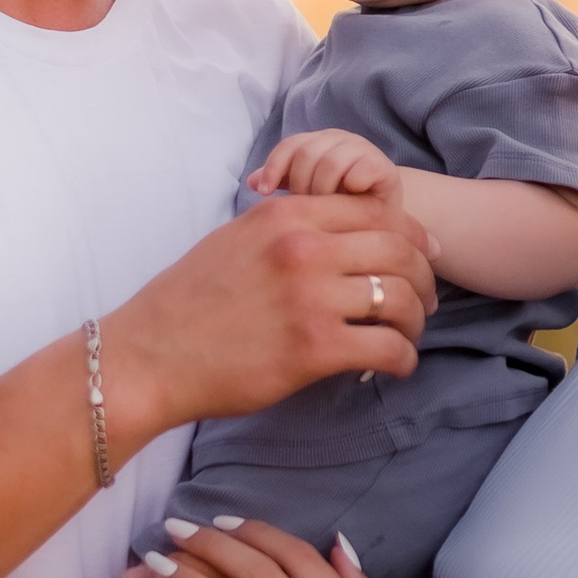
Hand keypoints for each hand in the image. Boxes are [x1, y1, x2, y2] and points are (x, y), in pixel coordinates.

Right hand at [101, 192, 434, 445]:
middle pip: (400, 250)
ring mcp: (311, 298)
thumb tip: (340, 228)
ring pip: (401, 299)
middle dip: (425, 277)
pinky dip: (403, 359)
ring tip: (408, 335)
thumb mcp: (238, 237)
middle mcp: (304, 248)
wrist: (150, 356)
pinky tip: (394, 366)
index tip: (426, 254)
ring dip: (416, 321)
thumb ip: (289, 226)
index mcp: (287, 215)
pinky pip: (387, 348)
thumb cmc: (190, 301)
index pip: (377, 211)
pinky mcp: (314, 349)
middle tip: (426, 301)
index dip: (413, 234)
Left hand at [249, 126, 399, 204]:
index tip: (264, 193)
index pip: (289, 146)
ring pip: (330, 163)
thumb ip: (283, 183)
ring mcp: (365, 151)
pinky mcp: (385, 168)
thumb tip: (251, 182)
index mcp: (319, 141)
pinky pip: (359, 172)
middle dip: (301, 186)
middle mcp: (341, 139)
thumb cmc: (340, 204)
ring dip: (324, 191)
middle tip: (307, 208)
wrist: (383, 218)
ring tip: (326, 209)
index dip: (274, 167)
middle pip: (307, 154)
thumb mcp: (307, 192)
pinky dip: (350, 187)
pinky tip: (349, 203)